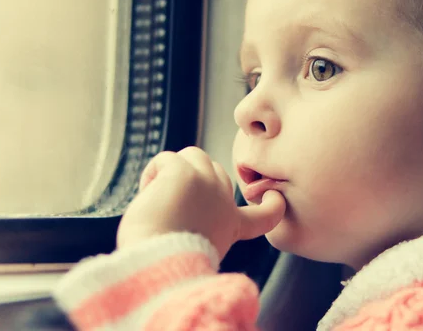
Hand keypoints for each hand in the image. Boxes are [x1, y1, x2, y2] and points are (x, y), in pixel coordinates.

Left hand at [116, 147, 285, 258]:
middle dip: (193, 179)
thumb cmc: (164, 264)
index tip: (274, 198)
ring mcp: (206, 183)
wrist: (156, 267)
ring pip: (192, 155)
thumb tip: (178, 214)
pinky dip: (151, 173)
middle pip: (214, 171)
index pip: (264, 215)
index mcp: (231, 227)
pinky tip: (147, 194)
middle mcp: (224, 203)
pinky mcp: (184, 172)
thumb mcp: (196, 250)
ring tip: (157, 200)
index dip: (271, 205)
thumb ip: (200, 228)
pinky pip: (165, 158)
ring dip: (172, 171)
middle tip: (172, 208)